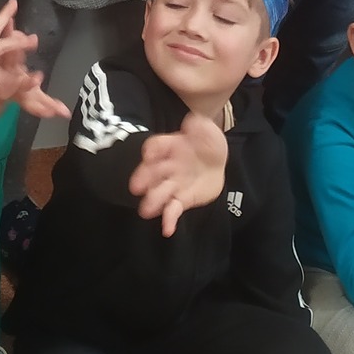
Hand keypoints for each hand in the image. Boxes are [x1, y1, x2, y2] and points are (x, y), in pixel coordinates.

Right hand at [130, 110, 228, 236]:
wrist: (217, 162)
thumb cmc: (207, 143)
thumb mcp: (208, 130)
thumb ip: (200, 126)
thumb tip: (191, 125)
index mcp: (171, 145)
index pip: (156, 146)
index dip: (152, 150)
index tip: (148, 155)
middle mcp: (167, 165)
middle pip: (152, 171)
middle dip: (143, 178)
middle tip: (136, 187)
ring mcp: (173, 184)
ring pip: (160, 192)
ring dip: (152, 201)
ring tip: (146, 210)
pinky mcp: (182, 199)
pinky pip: (173, 209)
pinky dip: (168, 219)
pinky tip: (167, 229)